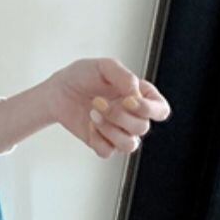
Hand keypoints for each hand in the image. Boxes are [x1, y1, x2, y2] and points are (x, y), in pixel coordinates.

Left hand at [43, 57, 171, 158]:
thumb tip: (136, 95)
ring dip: (109, 130)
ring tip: (93, 114)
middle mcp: (134, 116)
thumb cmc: (83, 76)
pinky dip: (97, 140)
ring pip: (129, 145)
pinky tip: (90, 126)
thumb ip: (124, 76)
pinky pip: (108, 152)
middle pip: (143, 128)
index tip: (127, 100)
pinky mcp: (103, 143)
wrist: (59, 91)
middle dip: (119, 116)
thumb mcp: (104, 67)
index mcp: (142, 96)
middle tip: (98, 102)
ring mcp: (120, 132)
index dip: (148, 109)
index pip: (161, 111)